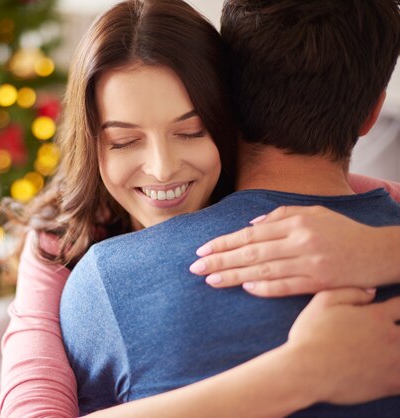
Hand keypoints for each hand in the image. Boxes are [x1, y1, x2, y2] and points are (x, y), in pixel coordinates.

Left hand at [189, 205, 389, 296]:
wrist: (380, 252)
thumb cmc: (343, 231)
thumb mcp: (314, 212)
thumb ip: (281, 215)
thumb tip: (250, 224)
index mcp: (295, 223)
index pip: (251, 233)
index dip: (225, 242)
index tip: (202, 249)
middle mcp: (300, 242)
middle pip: (251, 252)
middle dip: (220, 259)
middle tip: (195, 267)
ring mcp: (309, 264)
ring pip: (264, 270)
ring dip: (234, 276)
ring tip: (211, 280)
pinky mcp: (319, 283)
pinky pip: (286, 287)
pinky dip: (264, 288)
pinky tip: (245, 288)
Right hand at [286, 288, 399, 403]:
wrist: (305, 371)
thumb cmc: (310, 335)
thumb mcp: (322, 302)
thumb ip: (350, 292)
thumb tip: (372, 292)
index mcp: (377, 316)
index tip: (395, 310)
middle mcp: (391, 337)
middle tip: (390, 333)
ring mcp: (394, 362)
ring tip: (393, 349)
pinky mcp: (391, 384)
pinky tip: (394, 371)